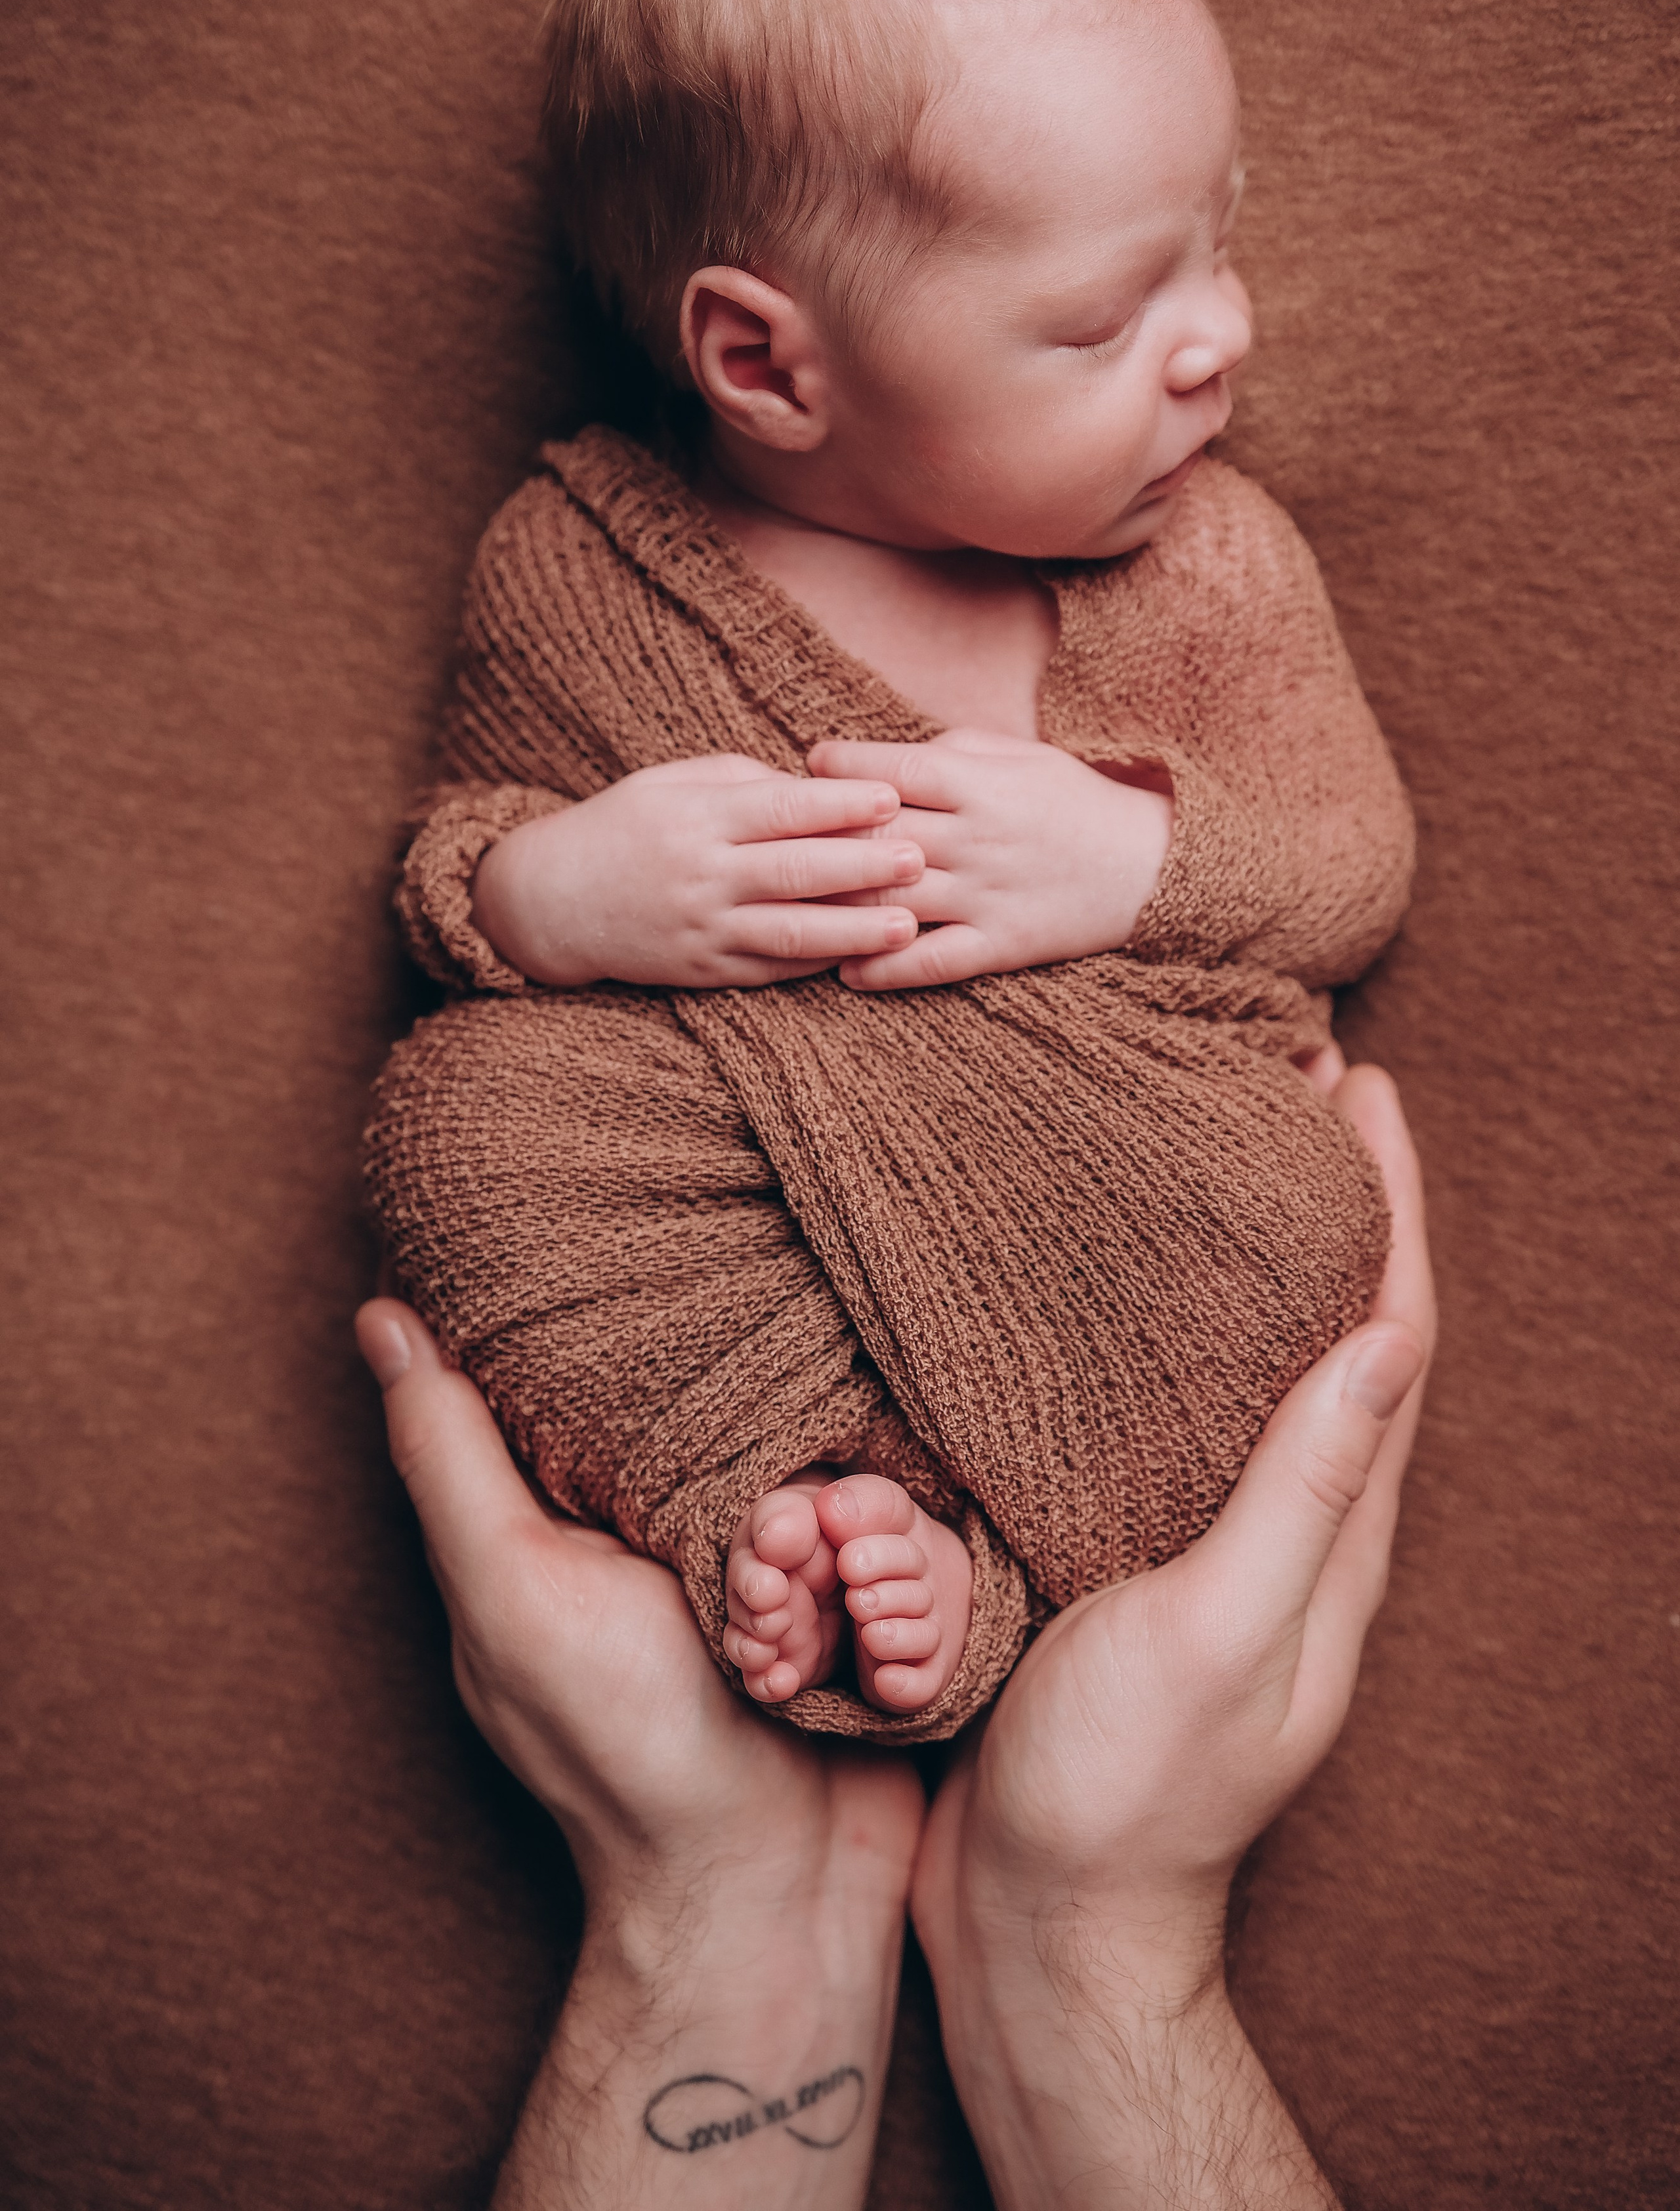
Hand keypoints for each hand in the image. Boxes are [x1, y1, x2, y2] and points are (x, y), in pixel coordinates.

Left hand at [355, 1300, 920, 2207]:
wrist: (767, 1892)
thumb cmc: (622, 1752)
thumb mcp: (512, 1591)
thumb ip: (449, 1454)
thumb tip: (379, 1314)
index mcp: (600, 1506)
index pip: (656, 1380)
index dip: (693, 1386)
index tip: (723, 1453)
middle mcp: (701, 1525)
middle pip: (786, 1427)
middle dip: (797, 1504)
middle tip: (775, 1574)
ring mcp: (798, 1570)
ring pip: (865, 1487)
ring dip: (860, 1560)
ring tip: (828, 1633)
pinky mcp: (877, 1606)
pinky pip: (924, 1551)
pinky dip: (914, 1598)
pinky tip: (880, 1653)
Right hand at [469, 753, 926, 988]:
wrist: (552, 900)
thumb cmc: (626, 825)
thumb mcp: (674, 783)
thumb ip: (746, 783)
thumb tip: (820, 786)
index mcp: (698, 817)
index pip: (781, 808)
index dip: (840, 803)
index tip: (893, 795)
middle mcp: (702, 874)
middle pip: (795, 870)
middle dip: (863, 863)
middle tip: (922, 856)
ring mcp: (702, 928)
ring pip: (789, 930)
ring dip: (854, 928)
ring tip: (909, 923)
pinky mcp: (702, 971)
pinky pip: (770, 969)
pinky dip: (819, 962)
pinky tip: (864, 956)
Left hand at [807, 730, 1171, 990]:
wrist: (1154, 867)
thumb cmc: (1074, 801)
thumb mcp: (1019, 755)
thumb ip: (949, 752)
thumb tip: (878, 762)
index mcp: (978, 783)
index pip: (886, 772)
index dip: (836, 768)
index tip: (811, 768)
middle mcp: (975, 838)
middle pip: (875, 838)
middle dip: (820, 839)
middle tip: (782, 842)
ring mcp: (986, 895)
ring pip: (890, 900)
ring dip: (835, 906)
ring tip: (795, 910)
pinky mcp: (1001, 945)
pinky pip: (930, 963)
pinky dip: (882, 970)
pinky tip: (845, 971)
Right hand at [913, 1063, 1431, 2207]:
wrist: (1040, 1927)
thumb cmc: (1124, 1791)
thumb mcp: (1220, 1632)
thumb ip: (1301, 1492)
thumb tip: (1387, 1331)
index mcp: (1330, 1539)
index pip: (1389, 1337)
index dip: (1388, 1205)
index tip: (1361, 1088)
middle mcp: (1285, 1530)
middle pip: (1333, 1331)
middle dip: (1327, 1202)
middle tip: (1284, 1084)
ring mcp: (1206, 1547)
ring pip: (1249, 1365)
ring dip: (1247, 1251)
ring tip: (1203, 1149)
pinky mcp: (1126, 1559)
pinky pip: (1166, 1413)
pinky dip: (1163, 1326)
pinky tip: (1106, 1292)